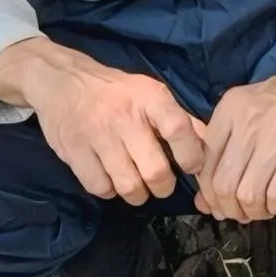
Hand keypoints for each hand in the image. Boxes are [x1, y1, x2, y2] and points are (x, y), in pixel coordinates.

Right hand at [8, 38, 210, 203]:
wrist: (62, 82)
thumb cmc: (115, 91)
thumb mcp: (150, 93)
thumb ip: (181, 119)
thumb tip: (213, 144)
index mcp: (149, 98)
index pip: (179, 130)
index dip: (191, 156)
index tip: (192, 167)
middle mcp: (124, 116)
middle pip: (155, 171)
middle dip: (163, 187)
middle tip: (161, 185)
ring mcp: (97, 136)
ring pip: (128, 186)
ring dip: (138, 194)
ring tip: (137, 186)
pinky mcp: (74, 152)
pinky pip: (100, 188)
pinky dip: (109, 191)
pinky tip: (111, 179)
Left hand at [192, 25, 275, 222]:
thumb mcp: (250, 108)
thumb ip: (226, 148)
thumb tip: (205, 200)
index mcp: (230, 109)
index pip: (203, 162)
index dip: (208, 192)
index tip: (218, 203)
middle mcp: (247, 122)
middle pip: (223, 184)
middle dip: (229, 209)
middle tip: (240, 213)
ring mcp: (275, 136)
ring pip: (248, 194)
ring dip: (253, 212)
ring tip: (261, 209)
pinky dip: (275, 208)